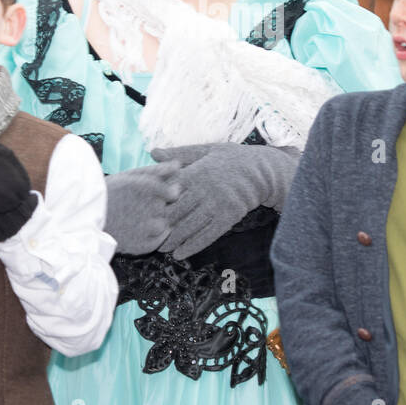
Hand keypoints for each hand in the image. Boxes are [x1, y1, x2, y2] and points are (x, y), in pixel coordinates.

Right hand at [103, 162, 181, 254]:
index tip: (156, 194)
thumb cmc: (108, 194)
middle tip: (141, 207)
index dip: (168, 193)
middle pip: (170, 208)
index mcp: (147, 187)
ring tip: (138, 218)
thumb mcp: (130, 176)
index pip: (174, 192)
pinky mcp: (142, 245)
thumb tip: (179, 165)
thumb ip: (157, 170)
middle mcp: (150, 208)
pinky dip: (154, 235)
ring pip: (165, 224)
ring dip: (158, 221)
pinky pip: (160, 239)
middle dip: (161, 207)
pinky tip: (139, 228)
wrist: (84, 219)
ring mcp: (147, 228)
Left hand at [149, 143, 299, 259]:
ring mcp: (218, 204)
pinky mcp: (229, 216)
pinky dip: (193, 246)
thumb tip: (152, 152)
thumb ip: (179, 154)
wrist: (263, 171)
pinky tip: (181, 254)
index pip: (170, 189)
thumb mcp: (206, 150)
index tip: (142, 211)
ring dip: (174, 240)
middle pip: (178, 211)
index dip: (155, 202)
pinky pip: (209, 234)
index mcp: (198, 171)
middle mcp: (206, 189)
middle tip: (146, 235)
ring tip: (161, 249)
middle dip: (161, 224)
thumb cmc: (231, 158)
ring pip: (191, 226)